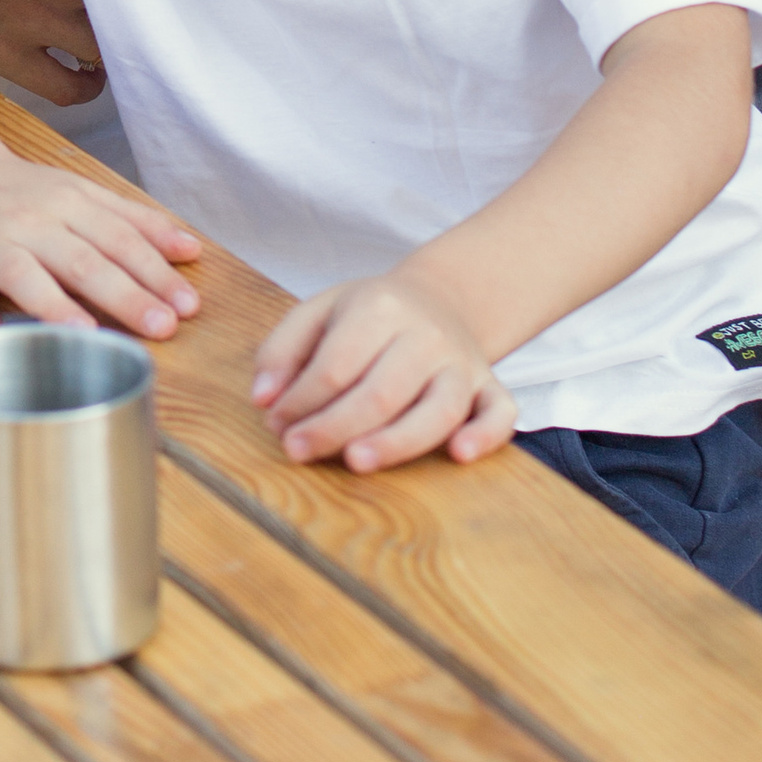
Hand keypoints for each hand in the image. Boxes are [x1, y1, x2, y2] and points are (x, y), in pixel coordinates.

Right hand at [0, 147, 201, 337]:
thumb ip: (134, 222)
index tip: (188, 305)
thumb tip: (191, 251)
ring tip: (85, 332)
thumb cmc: (22, 191)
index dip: (155, 272)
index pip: (119, 240)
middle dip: (123, 293)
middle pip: (80, 259)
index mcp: (67, 204)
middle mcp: (30, 221)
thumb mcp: (81, 193)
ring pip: (21, 272)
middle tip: (162, 326)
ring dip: (52, 303)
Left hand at [252, 267, 515, 471]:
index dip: (302, 399)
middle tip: (297, 452)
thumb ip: (282, 349)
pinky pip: (499, 413)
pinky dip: (486, 435)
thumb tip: (262, 399)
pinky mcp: (491, 387)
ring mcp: (463, 364)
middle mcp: (426, 335)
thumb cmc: (368, 316)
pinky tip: (461, 455)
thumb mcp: (320, 311)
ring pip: (438, 409)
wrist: (441, 299)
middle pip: (382, 391)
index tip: (275, 425)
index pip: (336, 364)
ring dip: (397, 441)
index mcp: (379, 308)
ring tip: (357, 462)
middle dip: (335, 426)